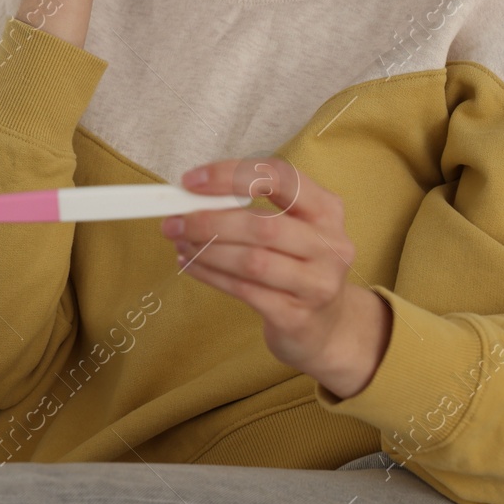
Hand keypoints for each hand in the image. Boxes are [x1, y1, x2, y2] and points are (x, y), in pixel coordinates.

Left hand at [160, 157, 393, 398]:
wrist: (327, 328)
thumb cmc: (298, 267)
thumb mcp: (291, 230)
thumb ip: (252, 209)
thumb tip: (192, 197)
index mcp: (327, 210)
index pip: (280, 178)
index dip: (231, 176)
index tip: (191, 182)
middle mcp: (330, 245)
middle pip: (263, 225)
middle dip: (210, 221)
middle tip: (174, 220)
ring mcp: (317, 284)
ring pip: (252, 261)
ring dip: (207, 250)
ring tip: (180, 243)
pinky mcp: (297, 317)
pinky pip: (244, 290)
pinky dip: (211, 275)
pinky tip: (191, 266)